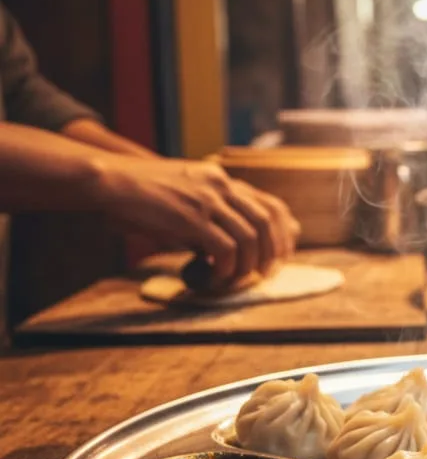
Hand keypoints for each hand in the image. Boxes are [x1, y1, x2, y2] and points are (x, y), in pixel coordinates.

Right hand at [90, 157, 298, 281]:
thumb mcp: (185, 196)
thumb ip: (209, 215)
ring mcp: (207, 200)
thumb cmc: (142, 195)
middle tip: (265, 273)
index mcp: (221, 179)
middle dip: (272, 252)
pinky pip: (225, 248)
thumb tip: (230, 248)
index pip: (270, 204)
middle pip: (266, 222)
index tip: (282, 254)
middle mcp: (220, 185)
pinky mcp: (192, 217)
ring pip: (249, 238)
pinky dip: (226, 268)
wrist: (109, 180)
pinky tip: (216, 277)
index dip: (283, 232)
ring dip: (247, 265)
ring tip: (236, 279)